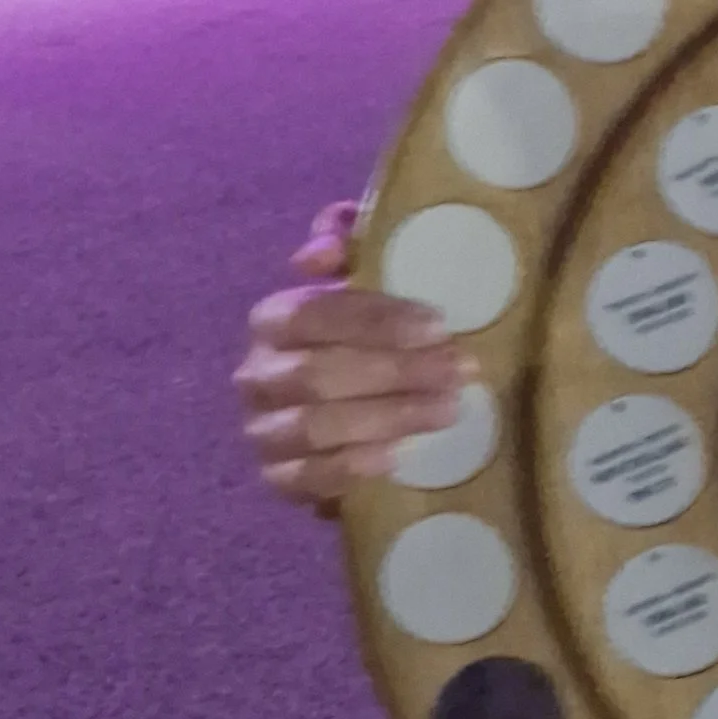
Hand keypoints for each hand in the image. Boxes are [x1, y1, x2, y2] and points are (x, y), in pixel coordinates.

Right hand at [233, 201, 477, 506]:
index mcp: (273, 320)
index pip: (310, 314)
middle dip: (395, 372)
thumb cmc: (371, 333)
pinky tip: (397, 456)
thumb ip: (348, 238)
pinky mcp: (277, 479)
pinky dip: (351, 468)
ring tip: (446, 410)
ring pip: (313, 427)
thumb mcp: (366, 274)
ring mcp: (263, 430)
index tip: (438, 325)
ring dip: (385, 418)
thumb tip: (317, 254)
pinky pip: (305, 480)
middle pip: (316, 374)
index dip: (372, 319)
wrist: (361, 410)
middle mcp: (257, 375)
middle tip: (459, 370)